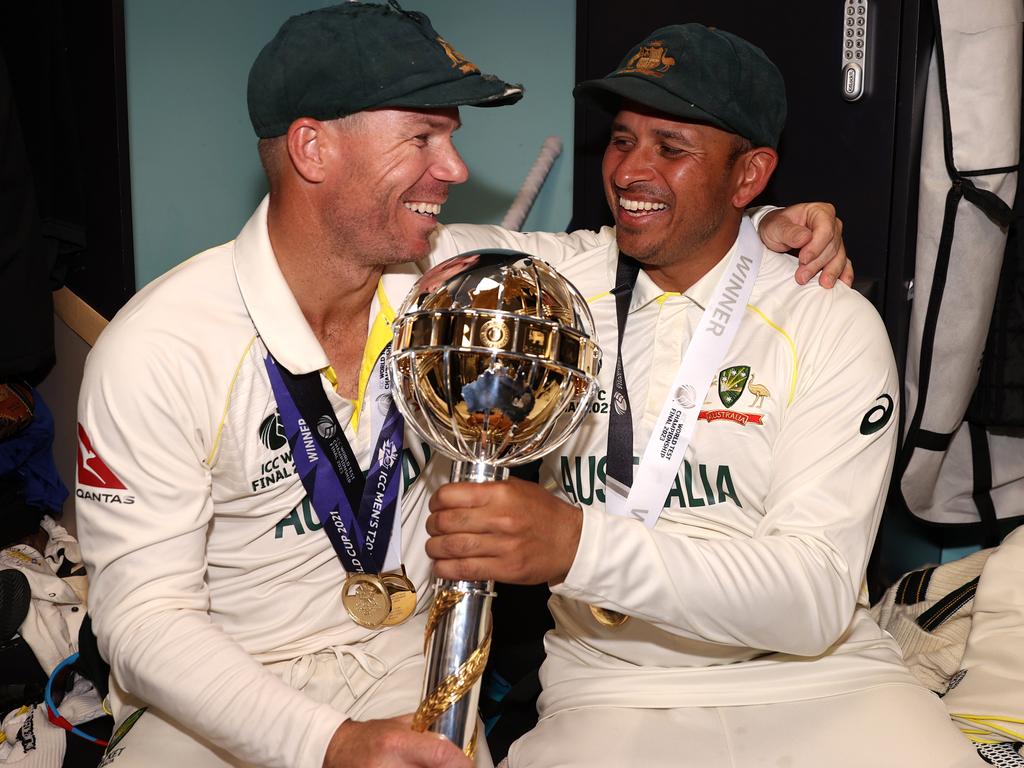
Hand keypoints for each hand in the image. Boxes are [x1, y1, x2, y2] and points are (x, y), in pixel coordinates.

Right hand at [322, 716, 471, 767]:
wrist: (339, 750)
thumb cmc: (370, 737)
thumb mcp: (401, 725)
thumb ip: (427, 733)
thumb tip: (454, 743)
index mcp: (398, 743)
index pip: (440, 754)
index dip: (460, 763)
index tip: (467, 765)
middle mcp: (389, 765)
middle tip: (449, 767)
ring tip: (423, 766)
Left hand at [426, 478, 582, 584]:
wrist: (572, 541)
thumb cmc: (545, 513)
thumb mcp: (519, 488)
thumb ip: (488, 489)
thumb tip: (457, 494)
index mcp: (501, 494)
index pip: (451, 496)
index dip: (436, 501)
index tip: (436, 505)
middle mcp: (500, 518)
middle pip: (447, 522)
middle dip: (432, 526)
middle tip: (433, 527)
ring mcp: (503, 546)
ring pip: (452, 547)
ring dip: (435, 548)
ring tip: (434, 547)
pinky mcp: (505, 569)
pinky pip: (465, 570)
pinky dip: (446, 569)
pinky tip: (442, 566)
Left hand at [758, 203, 852, 287]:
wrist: (775, 235)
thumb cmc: (777, 227)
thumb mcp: (775, 226)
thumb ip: (789, 232)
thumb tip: (805, 238)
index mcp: (820, 212)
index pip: (826, 230)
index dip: (816, 246)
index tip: (803, 259)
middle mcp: (832, 225)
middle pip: (832, 246)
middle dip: (817, 264)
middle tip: (801, 277)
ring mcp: (835, 240)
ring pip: (839, 257)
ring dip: (830, 272)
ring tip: (821, 284)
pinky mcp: (835, 254)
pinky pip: (844, 264)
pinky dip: (844, 275)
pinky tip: (842, 284)